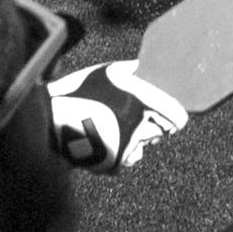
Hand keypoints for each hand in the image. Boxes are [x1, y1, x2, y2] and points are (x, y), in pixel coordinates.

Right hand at [50, 59, 187, 171]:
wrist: (53, 122)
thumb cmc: (80, 91)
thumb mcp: (107, 72)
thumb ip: (131, 71)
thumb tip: (144, 68)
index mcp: (140, 99)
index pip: (176, 115)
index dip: (178, 117)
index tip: (178, 118)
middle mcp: (139, 124)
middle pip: (160, 130)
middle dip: (154, 124)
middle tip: (139, 116)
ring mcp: (128, 146)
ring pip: (144, 144)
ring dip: (138, 138)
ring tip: (117, 126)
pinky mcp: (116, 163)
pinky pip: (128, 157)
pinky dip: (122, 150)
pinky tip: (108, 139)